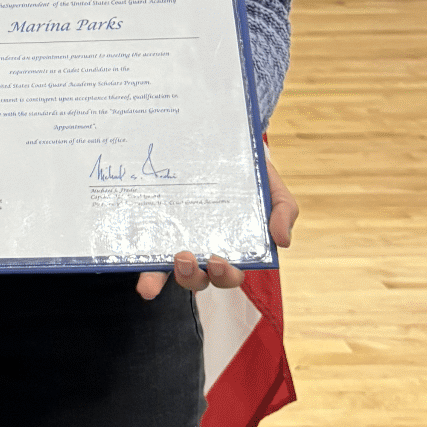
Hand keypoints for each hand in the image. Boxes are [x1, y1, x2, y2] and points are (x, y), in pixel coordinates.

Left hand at [136, 154, 298, 300]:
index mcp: (230, 249)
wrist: (220, 146)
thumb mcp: (272, 188)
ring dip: (166, 276)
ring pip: (172, 272)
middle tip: (187, 258)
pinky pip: (148, 256)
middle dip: (193, 276)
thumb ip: (284, 211)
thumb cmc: (248, 175)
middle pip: (199, 278)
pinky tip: (143, 280)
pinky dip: (147, 272)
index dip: (224, 275)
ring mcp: (177, 241)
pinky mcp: (156, 231)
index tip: (218, 262)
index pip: (229, 274)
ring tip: (169, 259)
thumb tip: (282, 241)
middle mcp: (202, 251)